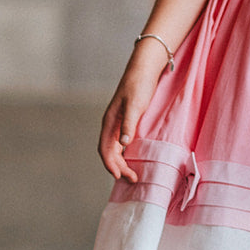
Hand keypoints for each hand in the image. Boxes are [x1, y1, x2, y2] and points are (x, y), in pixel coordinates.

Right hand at [97, 42, 168, 180]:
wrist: (144, 69)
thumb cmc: (139, 85)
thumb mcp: (135, 105)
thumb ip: (128, 124)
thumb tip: (123, 144)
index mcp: (109, 122)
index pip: (105, 149)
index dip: (110, 164)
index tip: (119, 176)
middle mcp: (111, 124)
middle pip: (110, 152)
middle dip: (118, 167)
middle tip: (132, 179)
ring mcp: (118, 123)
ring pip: (115, 149)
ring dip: (122, 163)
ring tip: (132, 174)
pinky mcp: (127, 121)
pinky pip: (122, 143)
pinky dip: (126, 154)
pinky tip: (134, 159)